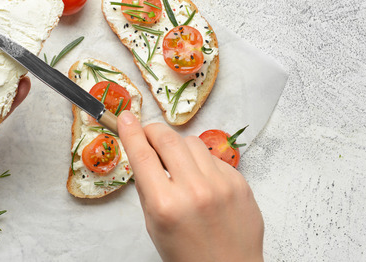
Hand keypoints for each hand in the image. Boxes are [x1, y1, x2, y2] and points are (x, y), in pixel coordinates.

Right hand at [117, 111, 263, 261]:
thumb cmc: (188, 255)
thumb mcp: (154, 225)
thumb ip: (148, 189)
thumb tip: (143, 153)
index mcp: (165, 205)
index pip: (142, 155)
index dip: (130, 131)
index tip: (125, 117)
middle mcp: (194, 191)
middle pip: (168, 138)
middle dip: (153, 131)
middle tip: (147, 135)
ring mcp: (220, 184)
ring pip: (192, 142)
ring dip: (178, 146)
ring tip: (177, 165)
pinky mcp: (239, 182)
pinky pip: (213, 158)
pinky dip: (201, 163)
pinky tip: (201, 181)